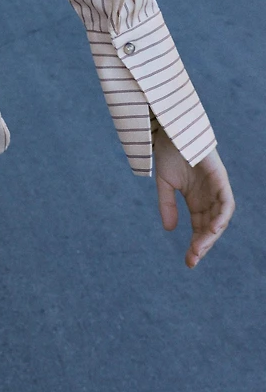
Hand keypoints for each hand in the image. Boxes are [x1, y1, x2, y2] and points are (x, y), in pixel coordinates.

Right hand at [153, 127, 234, 267]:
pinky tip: (213, 228)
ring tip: (199, 248)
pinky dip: (222, 216)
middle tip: (192, 259)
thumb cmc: (168, 152)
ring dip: (211, 235)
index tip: (189, 262)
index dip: (196, 245)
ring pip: (220, 218)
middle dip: (203, 245)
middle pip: (211, 227)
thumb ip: (168, 205)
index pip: (200, 228)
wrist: (170, 128)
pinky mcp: (221, 178)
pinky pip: (226, 202)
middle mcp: (209, 197)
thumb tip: (170, 230)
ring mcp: (216, 188)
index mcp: (196, 200)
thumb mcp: (165, 184)